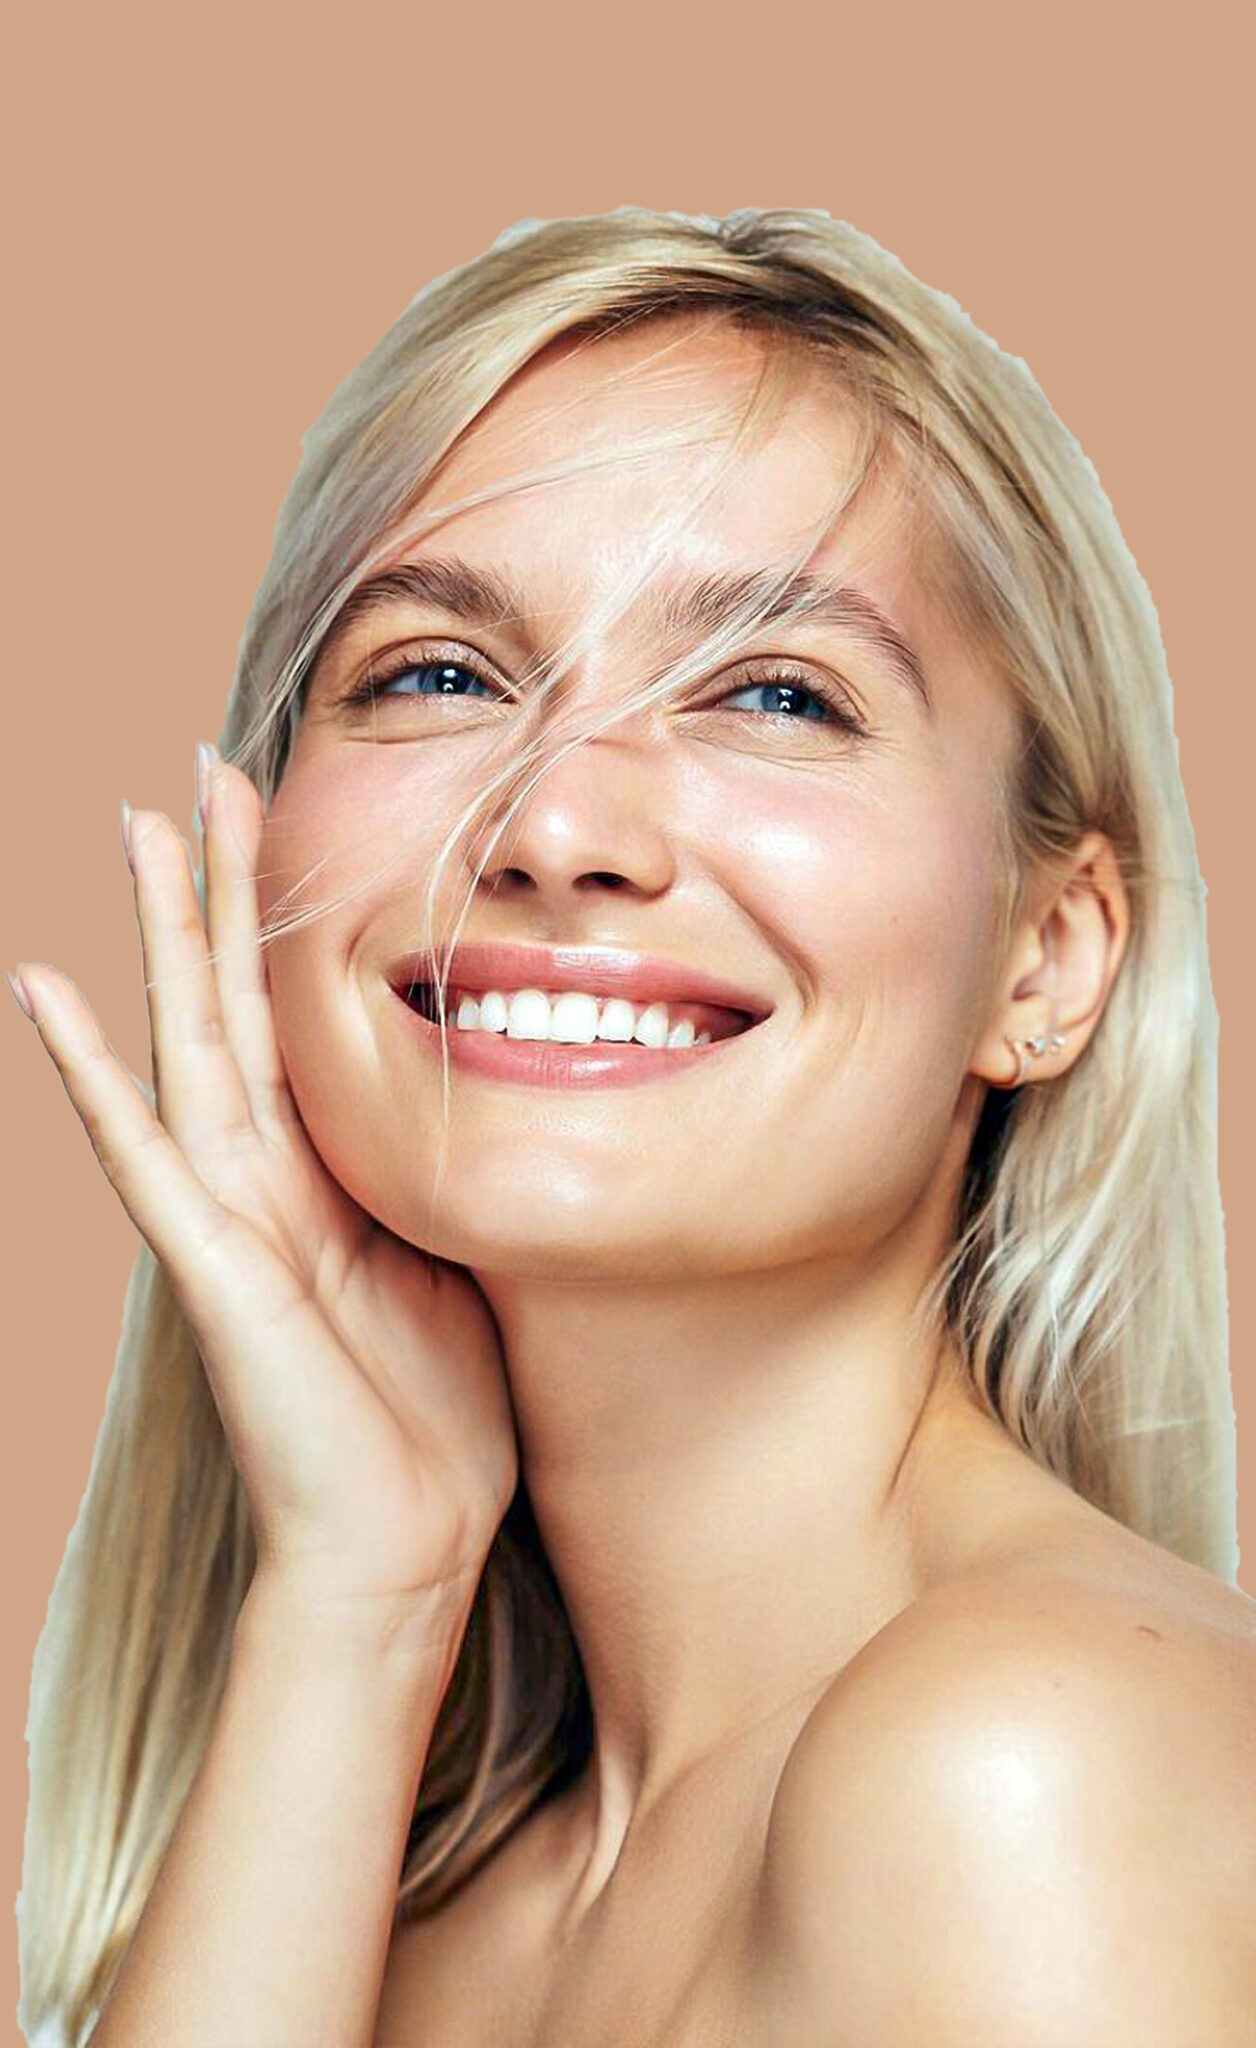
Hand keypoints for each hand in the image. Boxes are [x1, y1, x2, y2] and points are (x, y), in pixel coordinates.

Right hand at [9, 745, 518, 1629]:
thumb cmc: (438, 1417)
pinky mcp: (215, 1270)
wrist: (403, 1551)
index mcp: (329, 1171)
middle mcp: (267, 1177)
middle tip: (204, 764)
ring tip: (135, 824)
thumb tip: (517, 1080)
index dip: (288, 916)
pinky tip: (40, 989)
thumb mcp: (463, 1255)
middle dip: (222, 884)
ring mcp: (228, 1217)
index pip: (296, 1015)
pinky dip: (88, 1072)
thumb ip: (451, 1167)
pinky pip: (143, 1153)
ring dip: (162, 933)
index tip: (290, 810)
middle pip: (234, 999)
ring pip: (185, 1042)